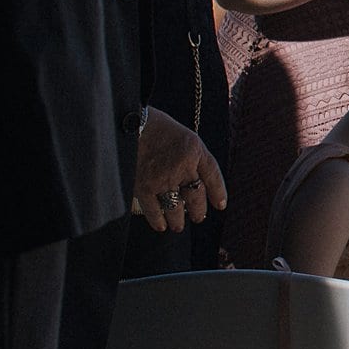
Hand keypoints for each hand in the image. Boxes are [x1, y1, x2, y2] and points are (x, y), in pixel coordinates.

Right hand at [131, 108, 226, 231]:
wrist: (127, 122)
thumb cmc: (155, 127)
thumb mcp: (183, 135)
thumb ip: (191, 155)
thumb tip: (196, 179)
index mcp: (195, 149)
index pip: (212, 175)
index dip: (218, 192)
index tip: (220, 205)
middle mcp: (182, 166)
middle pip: (196, 196)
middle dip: (198, 211)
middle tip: (198, 218)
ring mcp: (163, 178)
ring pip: (176, 208)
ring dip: (179, 220)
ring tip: (178, 226)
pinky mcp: (144, 186)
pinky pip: (154, 210)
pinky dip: (158, 221)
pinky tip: (161, 226)